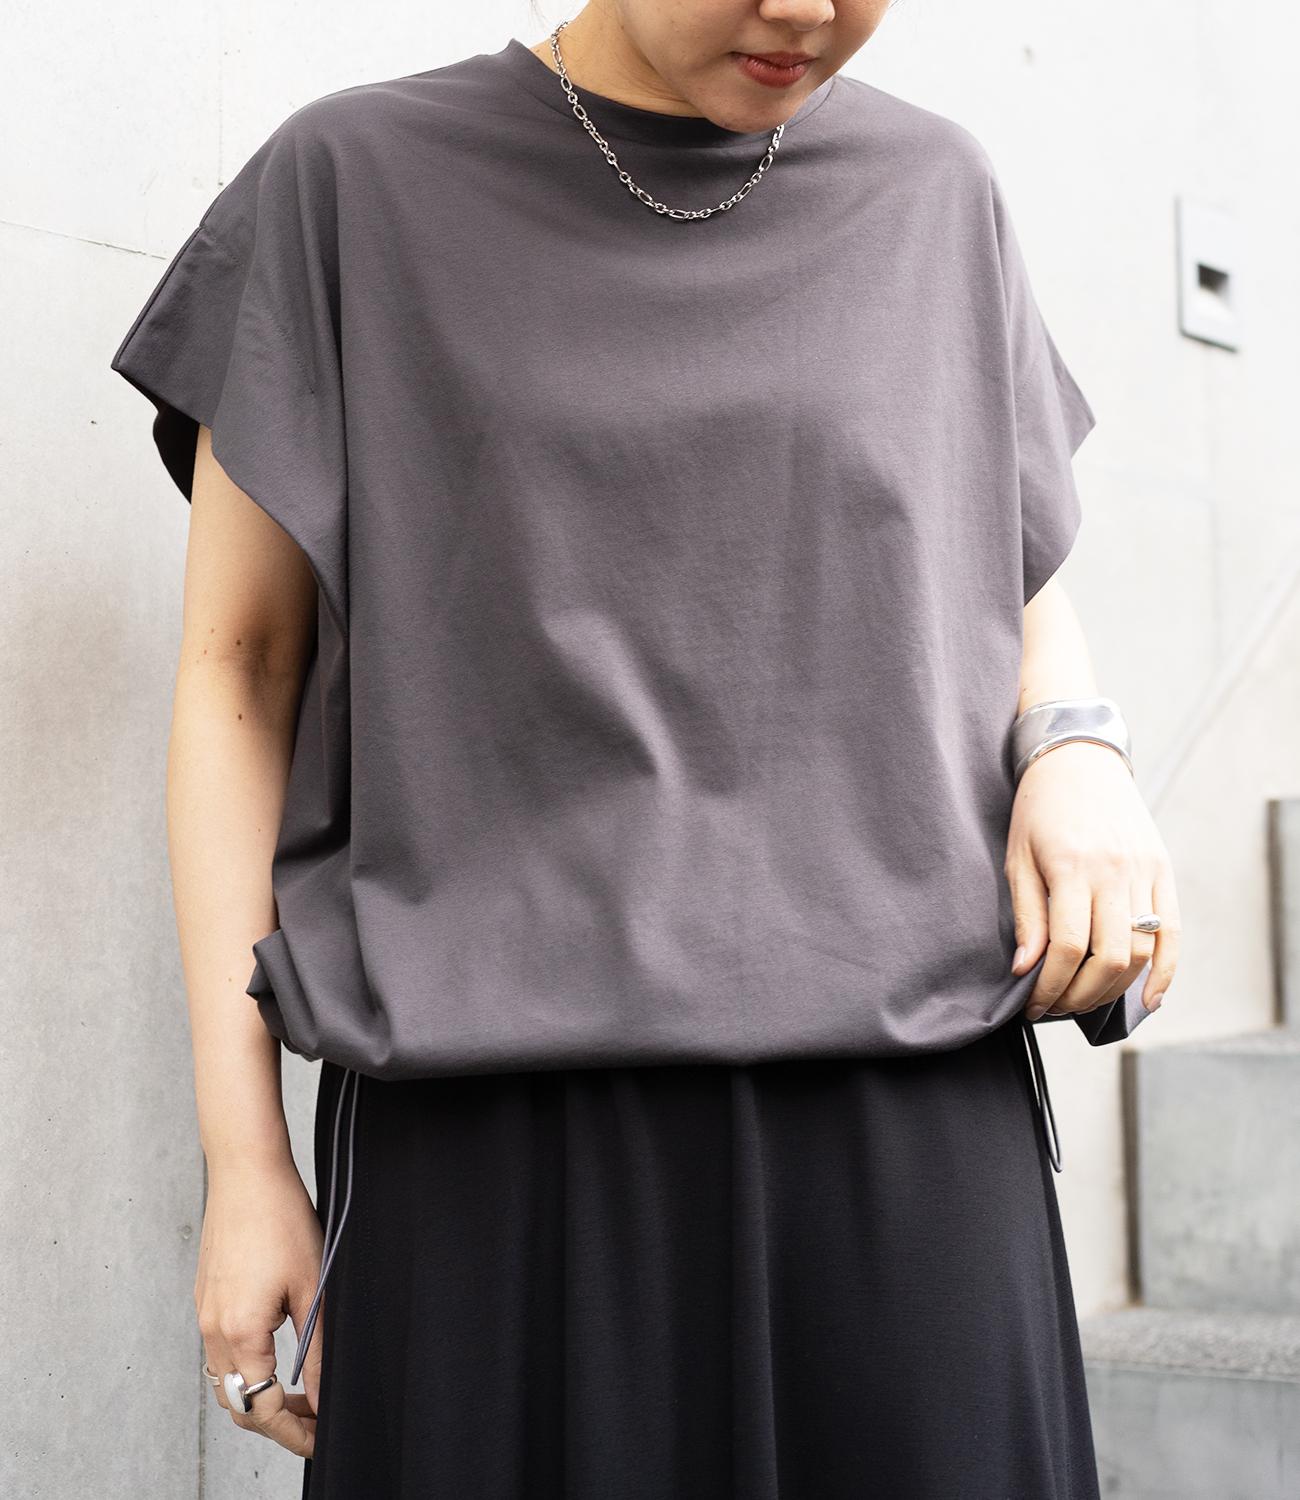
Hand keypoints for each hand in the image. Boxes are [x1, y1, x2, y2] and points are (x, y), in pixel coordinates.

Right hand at [195, 1155, 325, 1457]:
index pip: (259, 1408)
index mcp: (239, 1332)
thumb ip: (315, 1350)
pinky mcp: (207, 1296)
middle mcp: (212, 1328)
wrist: (247, 1170)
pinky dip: (247, 1365)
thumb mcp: (312, 1287)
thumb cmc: (281, 1218)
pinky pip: (220, 1349)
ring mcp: (205, 1312)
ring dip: (259, 1393)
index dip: (292, 1431)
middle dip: (275, 1419)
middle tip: (314, 1419)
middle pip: (237, 1402)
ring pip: (226, 1378)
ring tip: (299, 1390)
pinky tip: (277, 1352)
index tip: (319, 1438)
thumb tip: (321, 1396)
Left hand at [1005, 739, 1178, 1021]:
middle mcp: (1114, 871)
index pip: (1066, 946)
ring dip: (1113, 988)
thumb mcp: (1018, 857)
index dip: (1049, 984)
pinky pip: (1172, 932)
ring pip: (1141, 950)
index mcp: (1072, 866)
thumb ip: (1026, 915)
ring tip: (1084, 1001)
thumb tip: (1026, 970)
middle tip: (1056, 1009)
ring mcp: (1144, 871)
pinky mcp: (1162, 871)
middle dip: (1079, 995)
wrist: (1078, 759)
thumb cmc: (1038, 810)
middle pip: (1108, 956)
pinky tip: (1148, 999)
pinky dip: (1164, 971)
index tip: (1033, 1003)